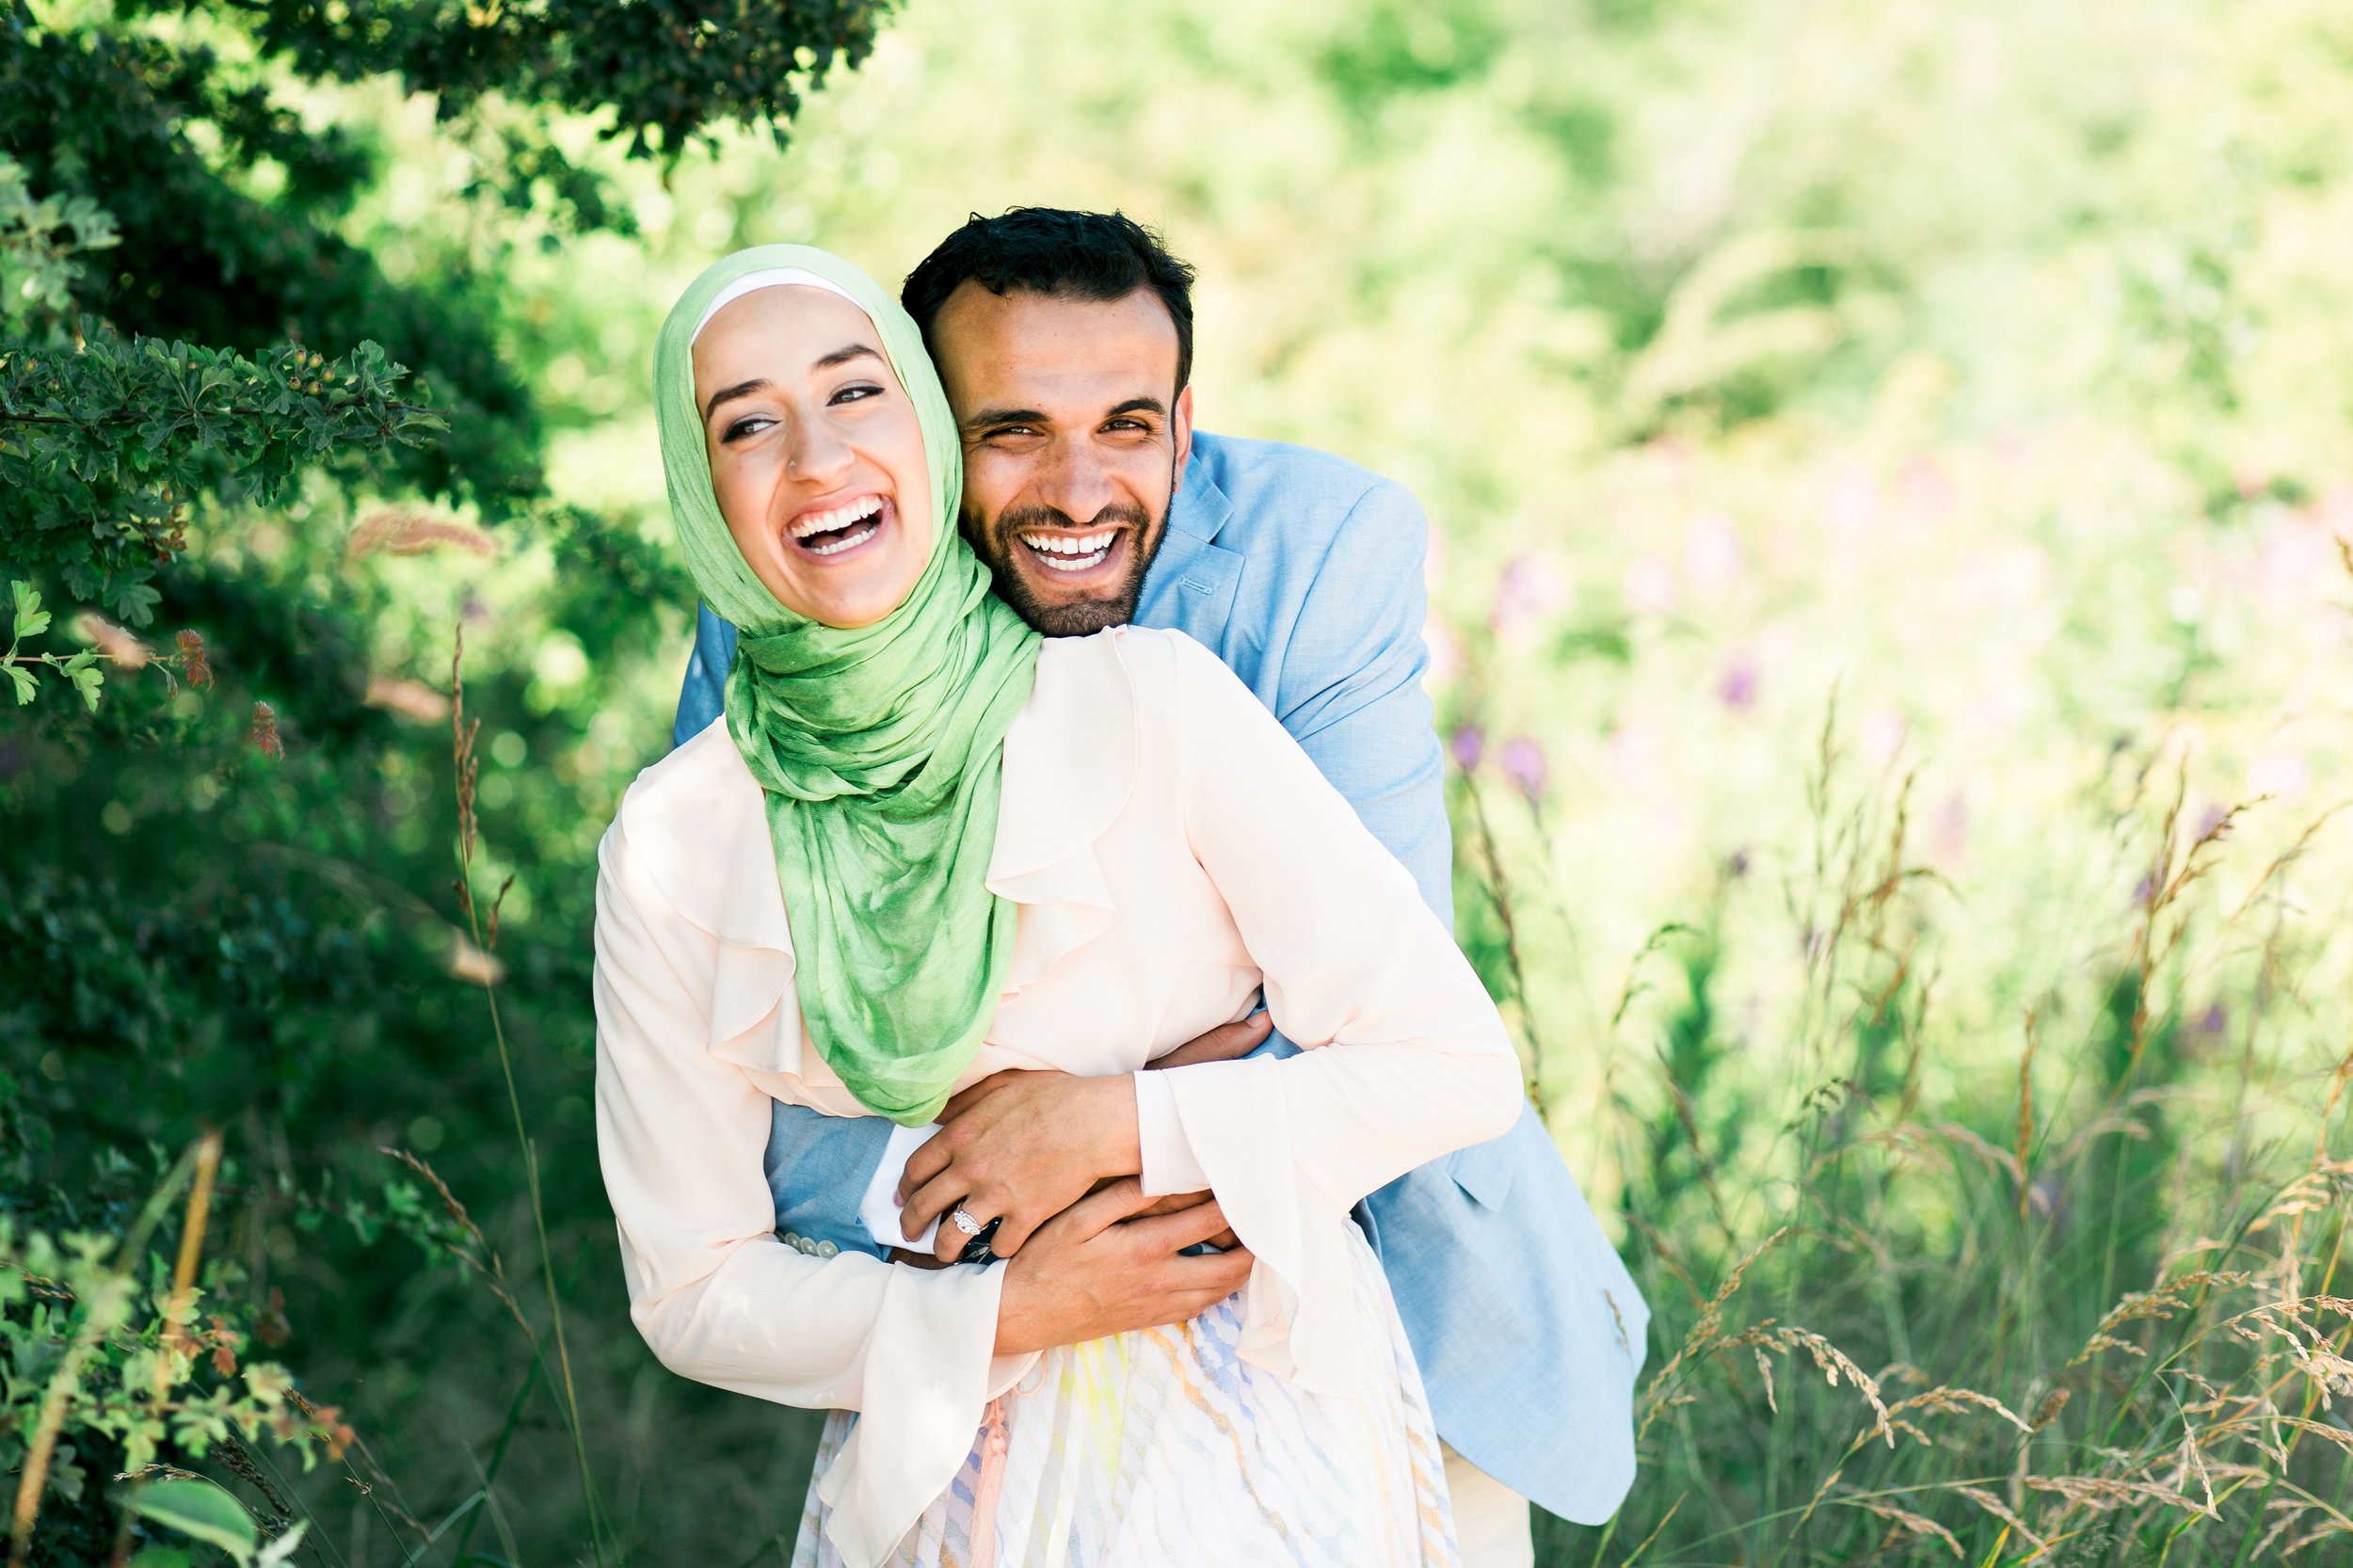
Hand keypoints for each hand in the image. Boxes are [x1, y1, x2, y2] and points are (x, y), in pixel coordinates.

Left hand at [900, 1011, 1270, 1262]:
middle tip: (910, 1233)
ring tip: (944, 1253)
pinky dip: (997, 1249)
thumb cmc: (1055, 1097)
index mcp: (961, 1136)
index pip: (915, 1168)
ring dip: (943, 1248)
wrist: (1095, 1122)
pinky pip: (1000, 1245)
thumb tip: (937, 1115)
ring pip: (953, 1235)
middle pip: (924, 1206)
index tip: (903, 1196)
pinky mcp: (1025, 1217)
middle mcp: (970, 1169)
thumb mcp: (1003, 1085)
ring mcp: (996, 1196)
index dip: (905, 1186)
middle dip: (911, 1223)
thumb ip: (965, 1101)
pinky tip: (997, 1248)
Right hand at [992, 1180, 1252, 1356]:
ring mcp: (1156, 1305)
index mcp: (1145, 1249)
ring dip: (1240, 1268)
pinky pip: (1198, 1308)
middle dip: (1253, 1241)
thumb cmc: (1043, 1260)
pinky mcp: (1147, 1320)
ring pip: (1218, 1292)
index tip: (1250, 1182)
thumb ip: (1123, 1196)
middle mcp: (1160, 1281)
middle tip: (1263, 1216)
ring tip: (1251, 1242)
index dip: (1235, 1202)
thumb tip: (1162, 1175)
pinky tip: (1218, 1273)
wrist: (1020, 1315)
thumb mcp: (1077, 1218)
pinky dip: (1217, 1290)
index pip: (1208, 1221)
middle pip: (1229, 1265)